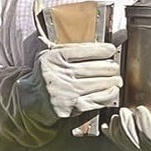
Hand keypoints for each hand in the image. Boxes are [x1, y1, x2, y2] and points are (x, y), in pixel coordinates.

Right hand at [0, 42, 121, 144]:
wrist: (33, 99)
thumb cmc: (47, 73)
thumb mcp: (52, 54)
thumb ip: (71, 47)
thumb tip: (95, 42)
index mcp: (55, 57)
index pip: (83, 50)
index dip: (101, 49)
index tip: (111, 49)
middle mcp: (59, 74)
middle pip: (93, 68)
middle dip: (109, 67)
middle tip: (116, 66)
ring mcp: (65, 92)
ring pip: (96, 84)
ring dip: (111, 81)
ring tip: (117, 78)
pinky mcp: (70, 107)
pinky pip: (95, 100)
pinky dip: (107, 95)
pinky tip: (112, 91)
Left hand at [103, 101, 150, 150]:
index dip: (145, 126)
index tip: (141, 110)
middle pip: (138, 145)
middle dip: (128, 129)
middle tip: (124, 113)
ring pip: (132, 148)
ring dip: (121, 132)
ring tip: (117, 118)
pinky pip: (130, 147)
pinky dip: (118, 137)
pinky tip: (110, 128)